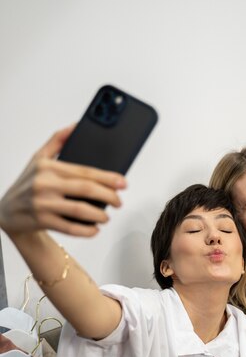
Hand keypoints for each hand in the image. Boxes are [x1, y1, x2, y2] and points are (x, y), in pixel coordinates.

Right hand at [0, 126, 125, 238]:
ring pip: (79, 210)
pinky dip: (86, 230)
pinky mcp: (42, 221)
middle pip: (86, 189)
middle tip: (119, 201)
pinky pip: (70, 227)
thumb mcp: (38, 158)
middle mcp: (45, 183)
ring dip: (99, 215)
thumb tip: (77, 125)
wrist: (6, 211)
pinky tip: (95, 229)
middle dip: (108, 196)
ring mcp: (43, 203)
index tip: (123, 182)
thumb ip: (57, 140)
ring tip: (107, 216)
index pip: (84, 171)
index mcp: (48, 166)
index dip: (107, 177)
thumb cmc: (28, 183)